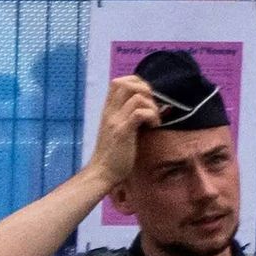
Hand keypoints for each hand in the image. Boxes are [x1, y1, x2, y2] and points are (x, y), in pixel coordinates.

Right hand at [86, 73, 161, 192]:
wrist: (101, 173)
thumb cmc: (113, 154)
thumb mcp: (117, 129)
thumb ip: (126, 115)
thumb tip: (146, 105)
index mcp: (109, 110)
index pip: (118, 82)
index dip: (136, 83)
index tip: (146, 97)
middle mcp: (110, 112)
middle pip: (126, 83)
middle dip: (145, 89)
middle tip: (152, 106)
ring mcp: (115, 121)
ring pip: (137, 97)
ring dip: (152, 105)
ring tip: (154, 120)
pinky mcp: (122, 132)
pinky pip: (139, 113)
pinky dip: (151, 116)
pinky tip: (153, 126)